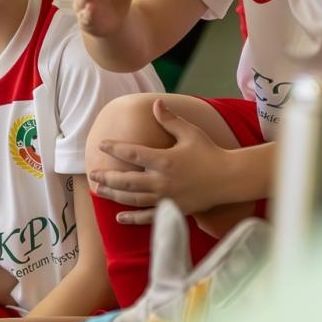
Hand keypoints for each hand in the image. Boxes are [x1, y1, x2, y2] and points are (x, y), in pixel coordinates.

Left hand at [88, 100, 233, 223]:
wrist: (229, 178)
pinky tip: (120, 217)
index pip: (132, 154)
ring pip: (133, 199)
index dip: (114, 148)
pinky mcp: (172, 210)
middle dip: (107, 177)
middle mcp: (161, 181)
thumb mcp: (190, 132)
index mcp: (164, 160)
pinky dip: (133, 218)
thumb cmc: (210, 152)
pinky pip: (148, 217)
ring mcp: (166, 198)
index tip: (101, 145)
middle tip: (92, 174)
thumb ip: (170, 120)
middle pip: (126, 180)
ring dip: (114, 195)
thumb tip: (156, 103)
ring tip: (99, 191)